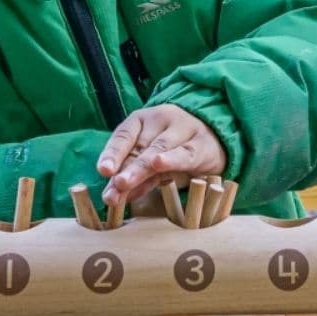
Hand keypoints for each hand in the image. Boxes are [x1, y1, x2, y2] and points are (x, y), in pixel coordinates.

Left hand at [97, 104, 226, 205]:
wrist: (213, 139)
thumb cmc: (173, 149)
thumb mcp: (149, 158)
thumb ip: (132, 176)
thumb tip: (113, 196)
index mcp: (143, 120)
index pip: (124, 135)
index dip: (112, 153)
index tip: (103, 171)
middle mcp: (162, 119)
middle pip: (140, 146)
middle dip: (126, 169)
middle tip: (114, 188)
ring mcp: (184, 128)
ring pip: (159, 148)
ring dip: (141, 168)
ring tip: (125, 182)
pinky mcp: (202, 143)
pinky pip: (184, 153)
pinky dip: (171, 160)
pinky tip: (159, 164)